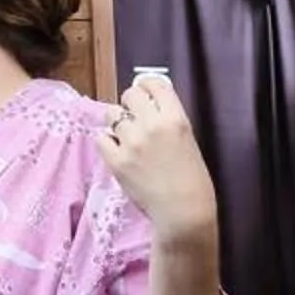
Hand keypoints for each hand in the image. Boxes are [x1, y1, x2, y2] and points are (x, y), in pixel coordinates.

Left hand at [97, 72, 217, 240]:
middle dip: (131, 103)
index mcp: (175, 117)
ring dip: (118, 122)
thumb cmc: (192, 178)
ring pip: (112, 114)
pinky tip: (117, 150)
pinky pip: (101, 137)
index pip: (154, 84)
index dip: (146, 86)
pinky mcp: (116, 161)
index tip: (145, 93)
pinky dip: (107, 142)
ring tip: (126, 137)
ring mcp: (131, 142)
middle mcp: (152, 125)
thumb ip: (168, 119)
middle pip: (130, 94)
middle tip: (134, 116)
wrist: (183, 211)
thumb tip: (147, 104)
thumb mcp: (187, 138)